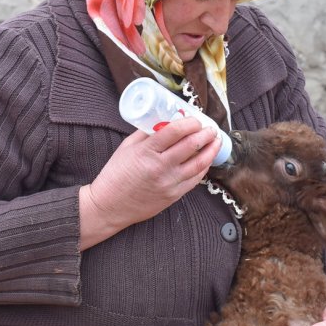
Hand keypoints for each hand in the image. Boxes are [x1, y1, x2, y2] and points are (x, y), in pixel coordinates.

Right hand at [79, 117, 220, 249]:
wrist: (109, 206)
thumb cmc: (116, 175)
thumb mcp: (127, 147)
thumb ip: (147, 133)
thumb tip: (167, 120)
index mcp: (146, 152)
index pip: (174, 131)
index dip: (189, 123)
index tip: (195, 119)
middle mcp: (159, 167)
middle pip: (191, 145)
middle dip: (205, 134)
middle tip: (210, 128)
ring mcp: (168, 183)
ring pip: (199, 163)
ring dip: (211, 150)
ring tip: (215, 142)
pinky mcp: (173, 196)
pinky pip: (195, 180)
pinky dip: (204, 167)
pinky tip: (206, 160)